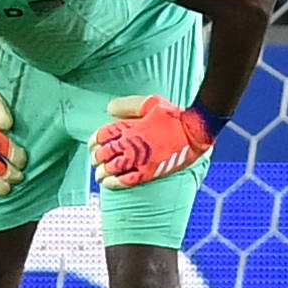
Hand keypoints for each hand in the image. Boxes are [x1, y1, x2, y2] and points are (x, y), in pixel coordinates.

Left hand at [90, 95, 217, 189]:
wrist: (194, 131)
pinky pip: (127, 180)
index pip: (103, 135)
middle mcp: (132, 143)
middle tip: (95, 161)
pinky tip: (109, 184)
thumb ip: (129, 105)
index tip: (93, 145)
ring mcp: (140, 159)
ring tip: (99, 175)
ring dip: (103, 172)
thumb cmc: (174, 116)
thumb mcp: (151, 103)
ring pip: (113, 167)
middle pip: (105, 153)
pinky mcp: (149, 171)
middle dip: (97, 158)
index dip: (95, 141)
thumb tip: (110, 109)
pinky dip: (116, 182)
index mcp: (130, 127)